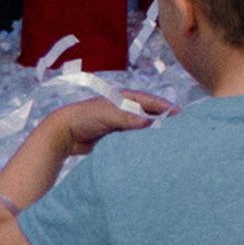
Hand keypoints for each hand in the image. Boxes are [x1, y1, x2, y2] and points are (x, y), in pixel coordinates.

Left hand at [40, 93, 172, 156]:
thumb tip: (148, 122)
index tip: (179, 114)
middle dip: (162, 119)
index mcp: (124, 98)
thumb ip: (127, 118)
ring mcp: (121, 123)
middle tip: (179, 127)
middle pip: (149, 113)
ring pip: (142, 126)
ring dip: (153, 131)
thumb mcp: (107, 114)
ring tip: (168, 138)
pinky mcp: (117, 136)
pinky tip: (150, 147)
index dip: (164, 106)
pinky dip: (142, 141)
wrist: (64, 134)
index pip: (149, 101)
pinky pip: (134, 137)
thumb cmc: (84, 117)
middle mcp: (125, 109)